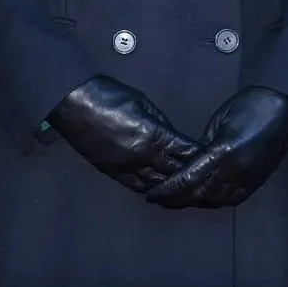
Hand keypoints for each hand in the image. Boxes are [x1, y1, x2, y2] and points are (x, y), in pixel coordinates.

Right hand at [47, 76, 200, 192]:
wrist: (74, 102)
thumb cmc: (109, 95)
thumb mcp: (143, 102)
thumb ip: (160, 122)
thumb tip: (172, 136)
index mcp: (152, 136)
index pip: (184, 151)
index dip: (199, 155)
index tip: (213, 159)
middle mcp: (142, 156)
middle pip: (174, 171)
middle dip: (191, 175)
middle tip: (207, 180)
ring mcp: (126, 167)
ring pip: (157, 184)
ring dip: (173, 187)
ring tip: (189, 190)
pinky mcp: (112, 172)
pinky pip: (136, 186)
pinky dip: (151, 189)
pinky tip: (161, 192)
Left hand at [146, 86, 287, 208]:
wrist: (284, 107)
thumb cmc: (249, 105)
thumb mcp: (219, 122)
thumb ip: (203, 145)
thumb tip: (191, 161)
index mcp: (222, 153)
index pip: (187, 179)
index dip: (167, 189)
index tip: (150, 194)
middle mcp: (233, 172)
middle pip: (198, 195)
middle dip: (175, 199)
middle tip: (156, 199)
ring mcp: (247, 180)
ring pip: (213, 201)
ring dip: (193, 202)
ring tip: (175, 200)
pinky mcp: (256, 183)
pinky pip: (230, 199)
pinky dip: (213, 200)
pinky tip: (202, 197)